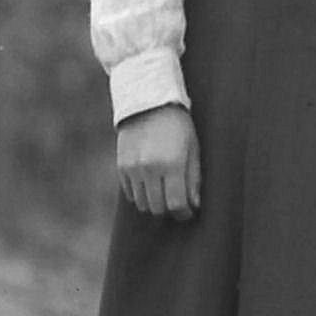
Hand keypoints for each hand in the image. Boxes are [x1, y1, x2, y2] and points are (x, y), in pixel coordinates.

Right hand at [117, 104, 201, 220]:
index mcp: (172, 164)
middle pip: (158, 208)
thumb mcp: (192, 148)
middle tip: (176, 203)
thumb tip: (194, 205)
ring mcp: (133, 168)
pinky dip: (140, 194)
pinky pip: (130, 194)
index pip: (176, 204)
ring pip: (142, 204)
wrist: (148, 101)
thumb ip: (193, 178)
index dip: (184, 213)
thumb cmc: (177, 125)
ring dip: (154, 203)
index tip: (188, 212)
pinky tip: (149, 184)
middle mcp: (150, 168)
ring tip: (163, 192)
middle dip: (169, 210)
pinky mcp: (121, 166)